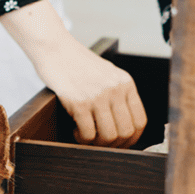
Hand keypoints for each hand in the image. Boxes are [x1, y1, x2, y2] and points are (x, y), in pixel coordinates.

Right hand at [0, 0, 146, 147]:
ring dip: (97, 144)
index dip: (132, 139)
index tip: (121, 144)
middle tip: (101, 143)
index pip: (140, 121)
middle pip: (125, 132)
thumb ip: (119, 94)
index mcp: (126, 83)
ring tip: (86, 137)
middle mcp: (115, 89)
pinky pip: (88, 134)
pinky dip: (82, 139)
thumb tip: (124, 127)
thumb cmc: (78, 63)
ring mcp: (98, 95)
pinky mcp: (79, 102)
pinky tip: (75, 131)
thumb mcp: (108, 74)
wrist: (54, 48)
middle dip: (114, 145)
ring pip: (108, 136)